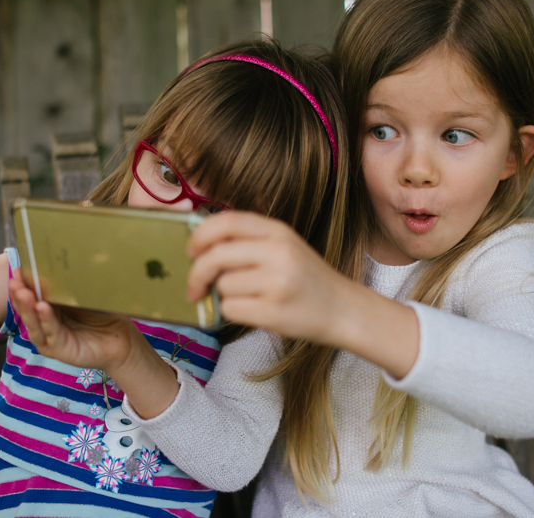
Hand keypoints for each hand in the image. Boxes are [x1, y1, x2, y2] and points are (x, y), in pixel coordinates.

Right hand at [9, 269, 140, 371]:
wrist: (121, 340)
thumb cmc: (103, 316)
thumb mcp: (84, 295)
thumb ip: (71, 284)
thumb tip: (62, 257)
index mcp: (49, 308)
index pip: (31, 295)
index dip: (23, 282)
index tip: (19, 267)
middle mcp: (44, 323)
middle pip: (27, 308)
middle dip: (19, 293)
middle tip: (15, 279)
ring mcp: (49, 338)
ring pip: (33, 322)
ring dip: (27, 306)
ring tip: (23, 292)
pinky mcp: (58, 349)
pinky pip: (50, 333)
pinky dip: (45, 320)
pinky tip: (42, 307)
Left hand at [188, 211, 419, 377]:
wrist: (342, 309)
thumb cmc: (304, 278)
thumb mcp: (283, 246)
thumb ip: (247, 240)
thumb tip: (199, 246)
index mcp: (277, 231)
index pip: (226, 221)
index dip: (200, 235)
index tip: (191, 250)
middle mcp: (278, 252)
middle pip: (215, 256)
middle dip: (197, 273)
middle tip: (194, 287)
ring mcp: (276, 283)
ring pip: (222, 286)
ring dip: (225, 295)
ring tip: (251, 297)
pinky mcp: (273, 312)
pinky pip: (230, 309)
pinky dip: (234, 313)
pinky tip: (256, 311)